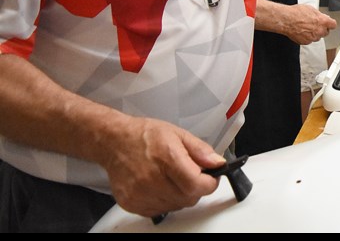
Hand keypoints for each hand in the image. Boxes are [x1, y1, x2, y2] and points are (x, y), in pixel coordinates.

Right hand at [100, 116, 223, 218]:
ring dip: (181, 195)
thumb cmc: (145, 136)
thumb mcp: (179, 134)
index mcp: (167, 158)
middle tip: (191, 174)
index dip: (209, 183)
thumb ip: (201, 150)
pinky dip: (166, 201)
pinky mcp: (132, 204)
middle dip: (196, 188)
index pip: (196, 184)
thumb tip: (217, 163)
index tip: (211, 177)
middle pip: (189, 198)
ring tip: (173, 178)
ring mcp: (140, 194)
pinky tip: (160, 186)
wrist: (115, 142)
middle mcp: (152, 179)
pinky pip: (159, 211)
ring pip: (176, 206)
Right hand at [275, 4, 336, 44]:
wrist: (286, 20)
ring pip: (317, 37)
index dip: (330, 24)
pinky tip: (302, 31)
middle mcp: (320, 31)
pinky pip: (309, 40)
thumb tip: (322, 17)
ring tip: (306, 27)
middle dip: (322, 29)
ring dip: (314, 33)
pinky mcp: (306, 42)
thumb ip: (319, 15)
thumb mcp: (311, 9)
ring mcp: (313, 37)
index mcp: (323, 21)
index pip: (333, 25)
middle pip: (326, 32)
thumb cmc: (296, 13)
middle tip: (315, 25)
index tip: (329, 24)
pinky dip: (307, 37)